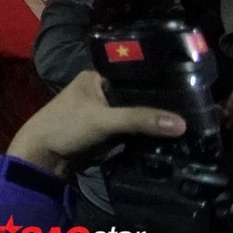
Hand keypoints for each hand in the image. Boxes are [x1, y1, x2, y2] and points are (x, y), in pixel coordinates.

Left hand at [7, 70, 185, 175]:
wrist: (42, 156)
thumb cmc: (65, 127)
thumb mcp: (104, 120)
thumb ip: (139, 119)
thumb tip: (180, 123)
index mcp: (96, 76)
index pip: (135, 76)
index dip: (158, 85)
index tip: (188, 93)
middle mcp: (100, 90)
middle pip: (137, 97)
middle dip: (156, 107)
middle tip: (191, 114)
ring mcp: (102, 111)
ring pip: (134, 115)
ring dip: (150, 123)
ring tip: (184, 126)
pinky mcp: (105, 130)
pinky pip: (129, 130)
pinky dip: (142, 134)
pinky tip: (163, 138)